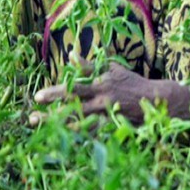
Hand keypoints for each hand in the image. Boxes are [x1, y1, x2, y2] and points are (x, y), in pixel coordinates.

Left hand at [30, 61, 189, 125]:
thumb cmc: (132, 82)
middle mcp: (102, 97)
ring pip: (76, 119)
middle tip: (35, 106)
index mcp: (102, 82)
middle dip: (53, 102)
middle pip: (73, 100)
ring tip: (36, 121)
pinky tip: (57, 134)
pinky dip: (72, 133)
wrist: (154, 100)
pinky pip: (88, 131)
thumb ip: (91, 64)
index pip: (77, 83)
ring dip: (55, 121)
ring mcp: (104, 113)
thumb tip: (70, 55)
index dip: (57, 88)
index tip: (39, 94)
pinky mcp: (108, 125)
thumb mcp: (114, 69)